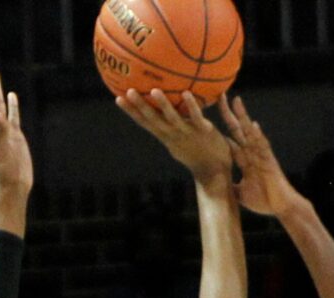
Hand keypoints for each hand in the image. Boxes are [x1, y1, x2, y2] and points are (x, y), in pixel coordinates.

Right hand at [115, 90, 231, 182]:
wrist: (215, 170)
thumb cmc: (197, 151)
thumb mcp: (180, 137)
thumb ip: (172, 122)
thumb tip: (166, 105)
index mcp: (166, 135)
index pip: (144, 122)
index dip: (131, 112)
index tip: (117, 98)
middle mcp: (173, 134)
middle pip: (153, 119)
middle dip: (139, 106)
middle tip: (128, 91)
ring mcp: (187, 133)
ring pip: (172, 118)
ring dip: (162, 105)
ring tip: (153, 91)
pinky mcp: (203, 132)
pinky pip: (196, 117)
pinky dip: (190, 106)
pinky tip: (186, 93)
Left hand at [218, 95, 300, 217]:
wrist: (280, 207)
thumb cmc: (263, 202)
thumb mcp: (240, 194)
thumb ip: (230, 187)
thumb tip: (217, 189)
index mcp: (244, 161)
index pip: (229, 141)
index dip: (219, 131)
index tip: (207, 120)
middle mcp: (251, 153)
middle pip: (237, 130)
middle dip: (229, 115)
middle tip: (220, 97)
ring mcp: (260, 155)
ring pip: (249, 132)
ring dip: (243, 117)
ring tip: (236, 102)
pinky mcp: (269, 160)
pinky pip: (263, 145)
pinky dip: (258, 135)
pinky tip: (252, 125)